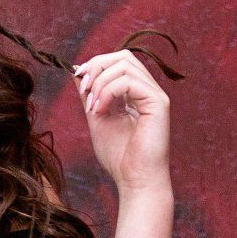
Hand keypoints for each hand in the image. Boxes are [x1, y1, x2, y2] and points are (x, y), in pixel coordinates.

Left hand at [72, 47, 172, 200]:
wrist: (134, 180)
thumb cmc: (119, 157)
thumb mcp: (97, 118)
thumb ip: (90, 94)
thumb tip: (78, 71)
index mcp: (136, 93)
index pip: (119, 61)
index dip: (97, 64)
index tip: (80, 83)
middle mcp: (148, 90)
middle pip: (123, 56)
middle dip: (98, 67)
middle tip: (84, 89)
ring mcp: (155, 95)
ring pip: (125, 65)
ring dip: (100, 82)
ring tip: (93, 108)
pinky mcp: (158, 103)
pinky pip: (129, 81)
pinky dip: (108, 91)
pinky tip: (100, 111)